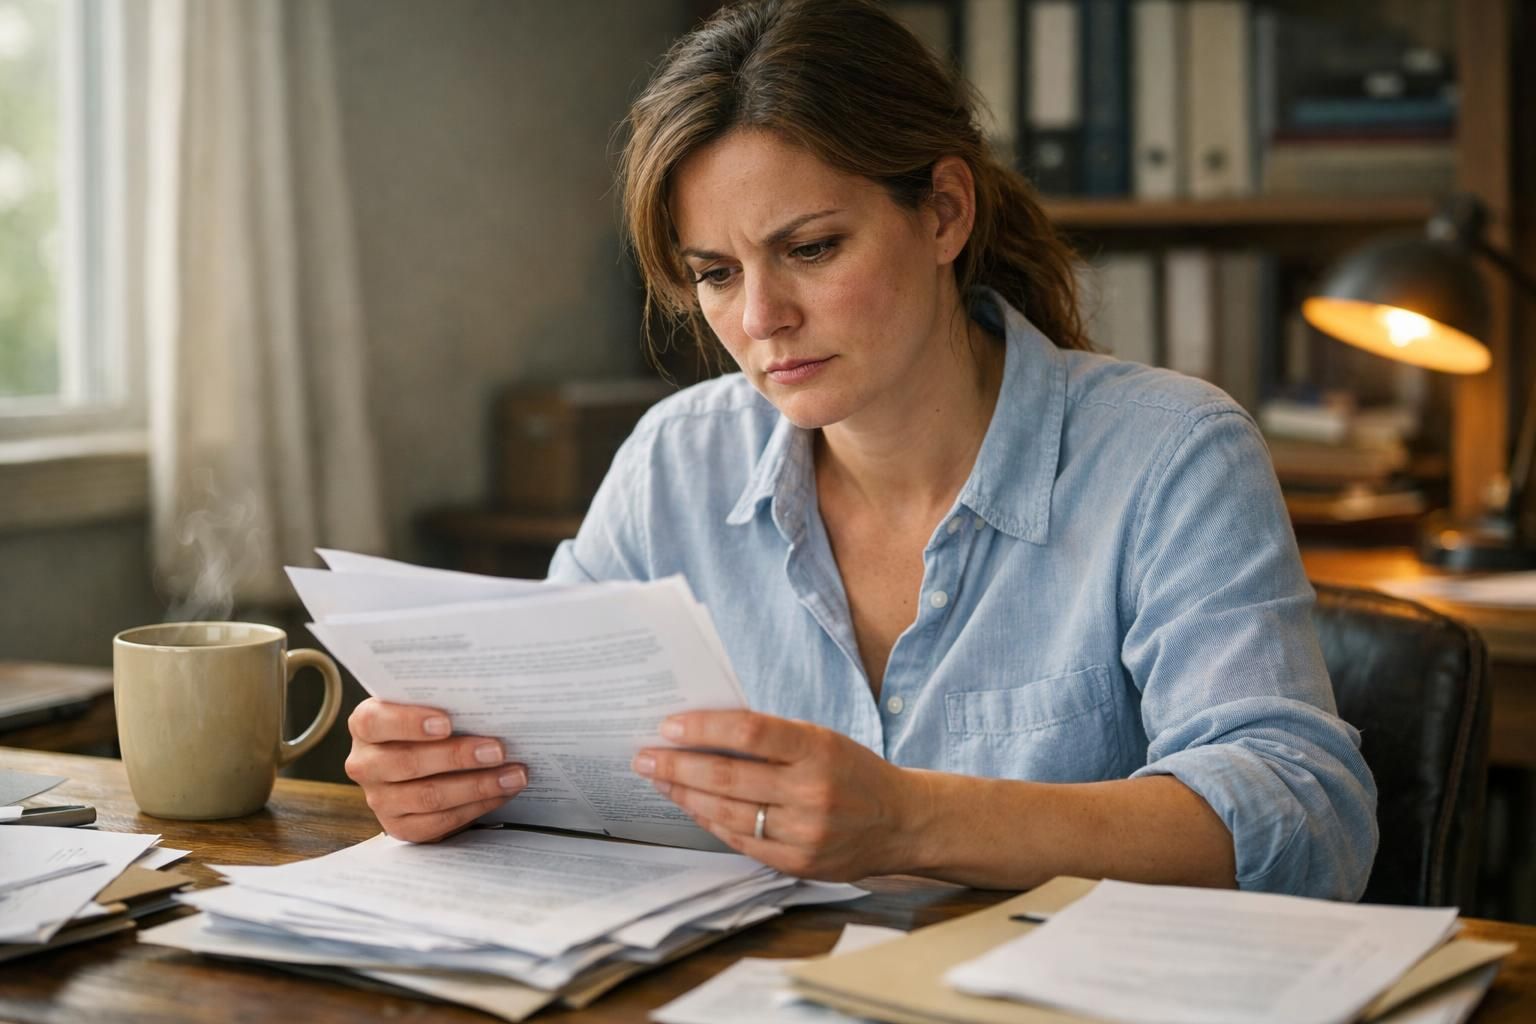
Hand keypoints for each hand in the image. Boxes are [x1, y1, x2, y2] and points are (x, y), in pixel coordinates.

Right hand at [344, 698, 527, 842]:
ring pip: (428, 797)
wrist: (418, 762)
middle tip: (498, 750)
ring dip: (477, 786)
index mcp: (365, 726)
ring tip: (513, 775)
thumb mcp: (425, 708)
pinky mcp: (400, 827)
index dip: (410, 723)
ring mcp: (379, 799)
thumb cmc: (427, 726)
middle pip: (408, 763)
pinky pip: (439, 822)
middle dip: (458, 757)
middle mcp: (365, 764)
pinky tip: (501, 794)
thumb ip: (444, 704)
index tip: (448, 723)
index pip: (376, 722)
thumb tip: (489, 704)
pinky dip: (475, 807)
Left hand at [631, 710, 924, 880]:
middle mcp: (811, 792)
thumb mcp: (822, 739)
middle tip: (644, 756)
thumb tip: (705, 730)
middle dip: (677, 766)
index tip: (669, 725)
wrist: (902, 822)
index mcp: (818, 749)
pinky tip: (691, 807)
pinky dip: (710, 822)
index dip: (704, 728)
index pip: (750, 732)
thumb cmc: (854, 772)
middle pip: (728, 777)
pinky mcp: (797, 863)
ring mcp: (803, 832)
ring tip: (659, 780)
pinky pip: (740, 841)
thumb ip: (772, 737)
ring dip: (685, 796)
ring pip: (727, 813)